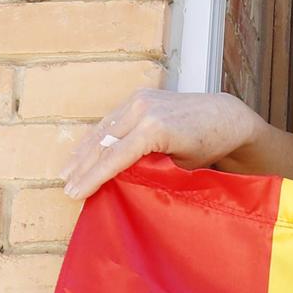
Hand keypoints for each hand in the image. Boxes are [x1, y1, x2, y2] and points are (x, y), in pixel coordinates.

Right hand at [62, 89, 263, 198]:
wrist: (225, 116)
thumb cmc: (209, 145)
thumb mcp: (181, 166)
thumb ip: (151, 170)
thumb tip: (120, 183)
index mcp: (155, 128)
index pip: (114, 157)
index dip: (92, 178)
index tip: (75, 194)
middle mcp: (143, 109)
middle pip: (103, 143)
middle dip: (83, 167)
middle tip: (67, 188)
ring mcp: (139, 100)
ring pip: (102, 130)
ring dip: (83, 152)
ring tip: (67, 173)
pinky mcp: (138, 97)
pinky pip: (111, 121)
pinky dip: (96, 138)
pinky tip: (83, 152)